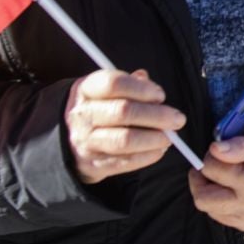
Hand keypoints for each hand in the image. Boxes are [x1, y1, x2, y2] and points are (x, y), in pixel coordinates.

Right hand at [63, 69, 185, 184]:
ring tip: (170, 136)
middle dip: (156, 115)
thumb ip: (128, 83)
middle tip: (177, 118)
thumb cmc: (97, 109)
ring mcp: (87, 141)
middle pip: (123, 112)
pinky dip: (148, 156)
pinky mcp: (94, 164)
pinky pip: (125, 162)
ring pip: (125, 140)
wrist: (66, 141)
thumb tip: (146, 80)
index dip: (141, 89)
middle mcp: (83, 115)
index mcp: (86, 89)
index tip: (160, 95)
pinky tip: (160, 149)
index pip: (113, 84)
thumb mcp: (103, 90)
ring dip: (154, 138)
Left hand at [189, 126, 243, 233]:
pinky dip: (224, 209)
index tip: (216, 150)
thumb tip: (214, 149)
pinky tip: (233, 194)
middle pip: (204, 199)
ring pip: (214, 213)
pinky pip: (230, 223)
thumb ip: (241, 145)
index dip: (208, 156)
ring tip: (220, 180)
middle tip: (206, 168)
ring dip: (211, 196)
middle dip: (200, 181)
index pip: (210, 170)